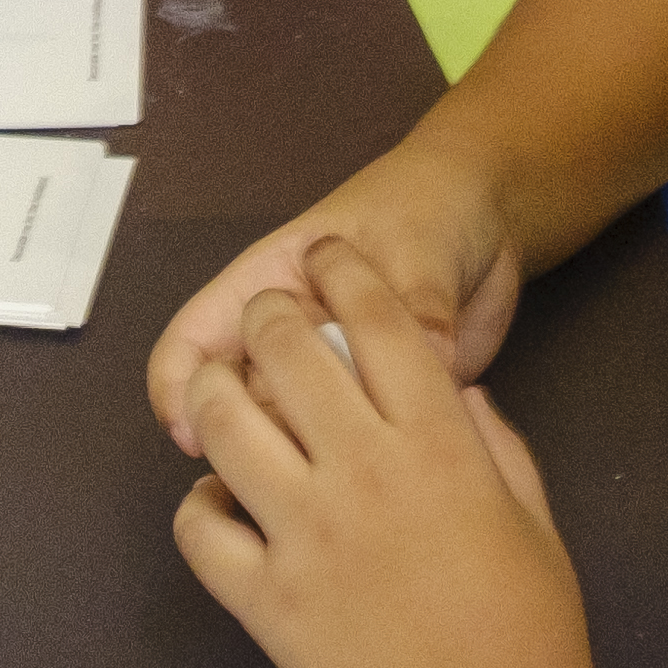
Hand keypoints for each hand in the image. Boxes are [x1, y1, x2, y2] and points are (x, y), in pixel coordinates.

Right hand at [149, 133, 520, 449]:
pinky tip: (401, 460)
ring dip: (315, 453)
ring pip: (299, 433)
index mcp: (269, 284)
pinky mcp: (386, 404)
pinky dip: (374, 456)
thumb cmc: (427, 205)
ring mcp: (337, 374)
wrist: (490, 216)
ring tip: (355, 462)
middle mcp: (294, 338)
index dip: (178, 390)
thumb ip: (417, 303)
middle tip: (303, 444)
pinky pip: (363, 442)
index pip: (193, 342)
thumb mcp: (414, 242)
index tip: (194, 435)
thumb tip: (433, 357)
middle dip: (259, 432)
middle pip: (242, 403)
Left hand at [173, 239, 599, 667]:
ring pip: (227, 425)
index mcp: (438, 442)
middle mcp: (362, 471)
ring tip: (225, 397)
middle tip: (266, 324)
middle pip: (287, 350)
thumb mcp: (531, 511)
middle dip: (269, 318)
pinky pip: (201, 531)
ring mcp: (303, 535)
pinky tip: (221, 504)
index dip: (345, 272)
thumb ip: (491, 439)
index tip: (328, 260)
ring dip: (219, 395)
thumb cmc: (531, 625)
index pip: (378, 319)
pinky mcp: (265, 602)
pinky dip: (201, 506)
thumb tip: (454, 392)